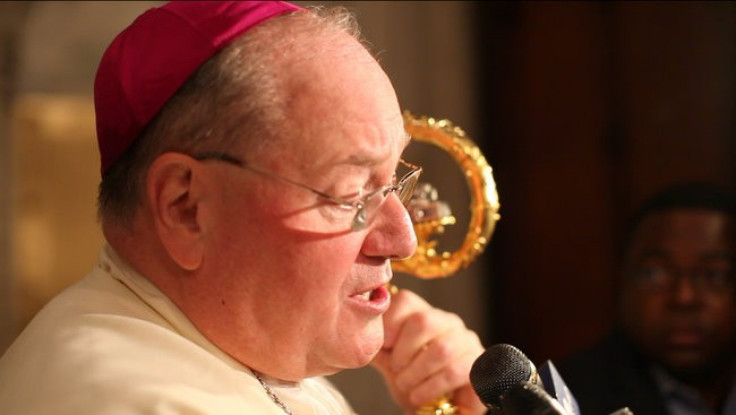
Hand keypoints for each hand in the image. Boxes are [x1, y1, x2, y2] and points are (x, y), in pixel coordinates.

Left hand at [371, 288, 485, 414]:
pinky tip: (420, 396)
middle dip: (404, 352)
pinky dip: (431, 387)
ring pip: (441, 349)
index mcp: (422, 313)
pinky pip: (456, 371)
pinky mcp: (478, 364)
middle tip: (396, 370)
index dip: (389, 323)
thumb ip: (376, 346)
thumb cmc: (413, 380)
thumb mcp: (390, 362)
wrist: (437, 408)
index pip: (405, 300)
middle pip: (424, 321)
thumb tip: (356, 333)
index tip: (384, 347)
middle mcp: (447, 321)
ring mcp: (465, 341)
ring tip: (407, 387)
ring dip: (417, 373)